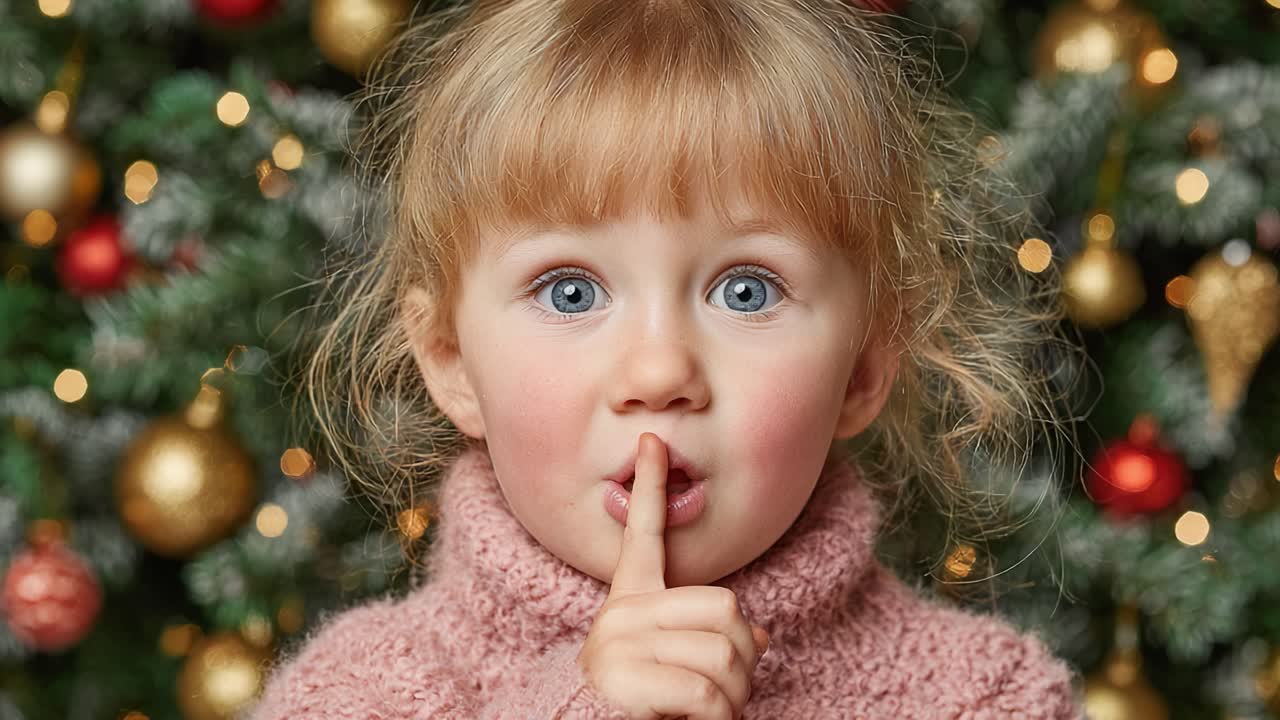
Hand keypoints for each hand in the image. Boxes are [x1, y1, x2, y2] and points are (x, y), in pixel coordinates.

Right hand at [577, 433, 769, 719]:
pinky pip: (702, 689)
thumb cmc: (645, 709)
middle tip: (728, 693)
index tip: (653, 440)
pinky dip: (718, 717)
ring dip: (734, 696)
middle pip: (724, 607)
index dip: (651, 487)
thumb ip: (709, 640)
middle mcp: (619, 614)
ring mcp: (616, 643)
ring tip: (714, 713)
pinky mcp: (620, 677)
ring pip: (721, 652)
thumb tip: (758, 637)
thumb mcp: (678, 668)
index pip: (643, 536)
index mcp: (630, 603)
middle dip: (744, 659)